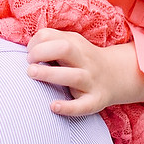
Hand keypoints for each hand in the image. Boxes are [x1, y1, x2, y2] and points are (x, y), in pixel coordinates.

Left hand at [25, 28, 140, 116]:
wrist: (115, 76)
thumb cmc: (81, 61)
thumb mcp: (71, 45)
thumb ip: (51, 43)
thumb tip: (27, 50)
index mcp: (76, 45)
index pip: (50, 35)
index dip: (35, 43)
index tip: (29, 55)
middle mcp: (85, 61)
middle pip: (65, 49)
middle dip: (42, 52)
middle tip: (29, 65)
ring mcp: (91, 81)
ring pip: (74, 76)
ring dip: (50, 74)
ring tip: (32, 74)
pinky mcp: (95, 100)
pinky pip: (83, 105)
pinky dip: (68, 107)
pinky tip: (53, 106)